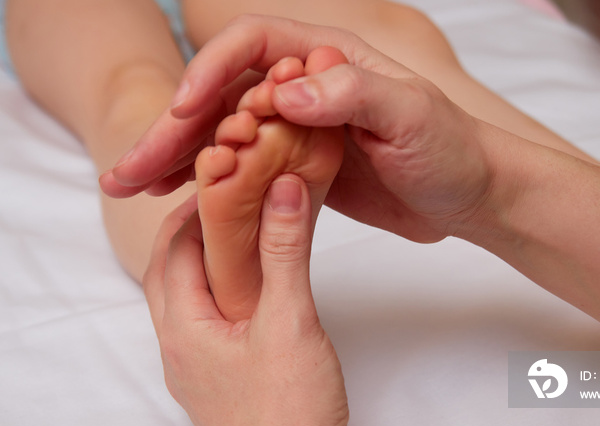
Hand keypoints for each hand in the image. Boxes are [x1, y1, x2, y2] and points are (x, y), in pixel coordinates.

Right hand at [102, 15, 493, 242]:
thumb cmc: (452, 149)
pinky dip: (207, 186)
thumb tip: (284, 93)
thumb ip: (353, 95)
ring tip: (128, 187)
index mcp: (326, 61)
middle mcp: (304, 91)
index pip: (252, 47)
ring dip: (175, 160)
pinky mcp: (297, 171)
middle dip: (171, 130)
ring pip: (223, 139)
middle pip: (222, 98)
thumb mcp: (412, 116)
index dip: (210, 73)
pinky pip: (242, 173)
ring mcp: (296, 133)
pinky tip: (174, 202)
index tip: (184, 112)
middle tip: (127, 168)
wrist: (469, 195)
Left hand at [143, 175, 348, 425]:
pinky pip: (202, 326)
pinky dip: (215, 295)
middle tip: (223, 204)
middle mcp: (178, 350)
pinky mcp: (215, 385)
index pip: (173, 251)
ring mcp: (193, 371)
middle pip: (168, 275)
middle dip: (189, 234)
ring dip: (200, 265)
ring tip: (236, 240)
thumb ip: (285, 251)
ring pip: (184, 302)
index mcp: (183, 329)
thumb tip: (284, 190)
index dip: (193, 210)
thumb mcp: (291, 319)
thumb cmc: (291, 410)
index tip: (221, 182)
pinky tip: (247, 294)